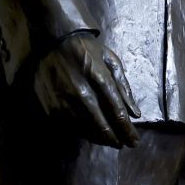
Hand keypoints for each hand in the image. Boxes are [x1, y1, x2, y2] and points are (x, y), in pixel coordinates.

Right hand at [32, 33, 141, 147]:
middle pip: (101, 124)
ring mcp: (62, 101)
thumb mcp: (111, 61)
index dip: (127, 130)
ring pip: (85, 129)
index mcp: (99, 77)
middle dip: (115, 139)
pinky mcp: (49, 106)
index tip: (134, 141)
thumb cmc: (88, 50)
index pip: (116, 111)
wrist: (54, 40)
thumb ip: (124, 87)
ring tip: (110, 141)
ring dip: (99, 138)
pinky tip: (90, 133)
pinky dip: (82, 132)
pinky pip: (69, 127)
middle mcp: (80, 92)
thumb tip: (135, 114)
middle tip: (124, 145)